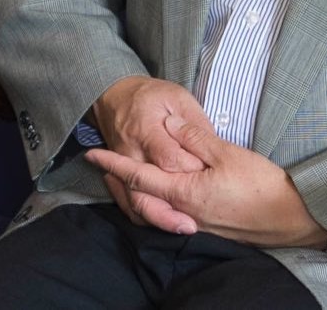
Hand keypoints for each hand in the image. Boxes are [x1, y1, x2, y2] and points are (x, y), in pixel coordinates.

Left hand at [86, 114, 326, 248]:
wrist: (290, 219)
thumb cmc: (262, 185)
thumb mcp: (227, 153)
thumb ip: (195, 138)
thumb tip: (171, 126)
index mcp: (184, 192)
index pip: (138, 176)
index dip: (114, 163)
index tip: (93, 153)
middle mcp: (183, 212)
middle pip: (139, 198)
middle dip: (118, 181)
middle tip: (102, 165)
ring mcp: (195, 223)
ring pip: (154, 209)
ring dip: (136, 193)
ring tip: (125, 176)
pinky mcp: (207, 227)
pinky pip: (170, 216)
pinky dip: (156, 203)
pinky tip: (162, 192)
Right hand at [90, 76, 212, 229]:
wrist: (114, 97)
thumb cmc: (151, 96)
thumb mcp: (178, 97)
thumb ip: (194, 122)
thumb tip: (212, 145)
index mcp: (147, 130)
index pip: (169, 159)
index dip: (190, 171)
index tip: (209, 178)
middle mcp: (132, 152)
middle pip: (146, 189)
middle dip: (168, 211)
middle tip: (192, 225)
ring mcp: (124, 167)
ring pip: (135, 202)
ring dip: (157, 219)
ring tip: (183, 229)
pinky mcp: (120, 177)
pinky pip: (128, 203)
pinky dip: (145, 216)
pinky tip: (165, 223)